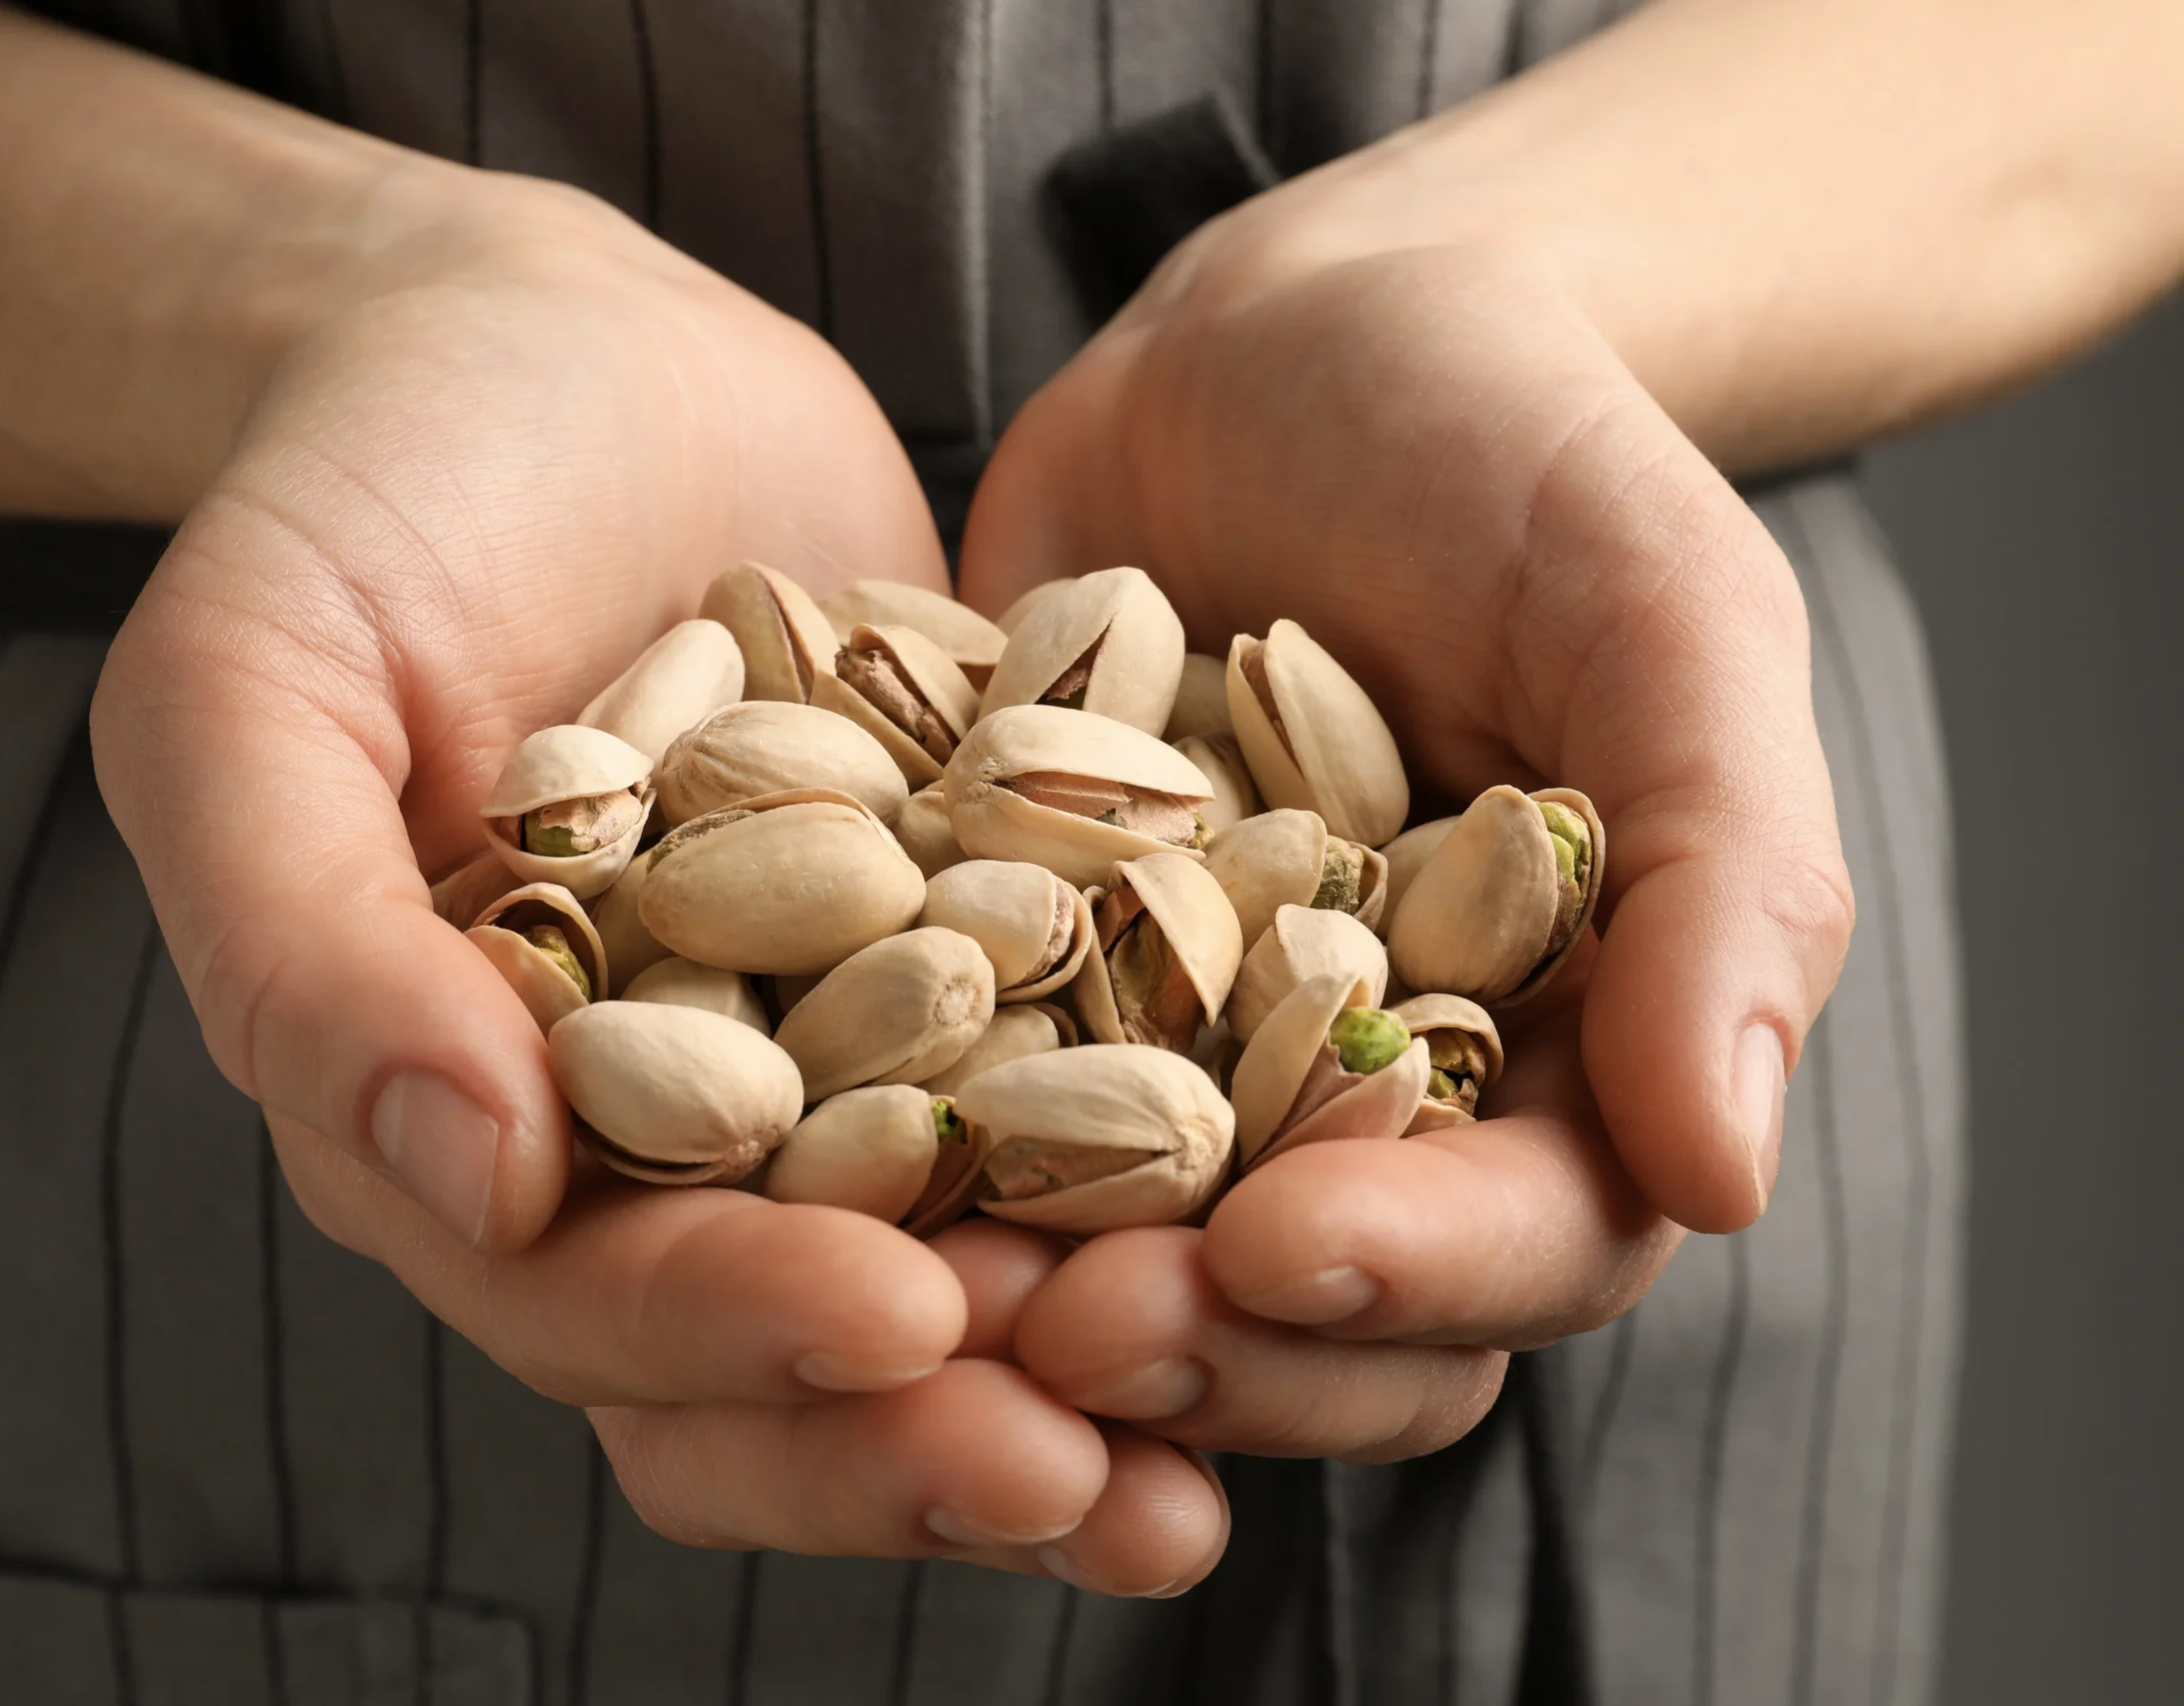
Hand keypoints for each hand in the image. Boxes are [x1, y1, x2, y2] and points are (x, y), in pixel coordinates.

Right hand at [90, 179, 1225, 1588]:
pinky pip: (1087, 1083)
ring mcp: (828, 1049)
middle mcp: (656, 1135)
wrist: (549, 353)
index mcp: (465, 1127)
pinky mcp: (977, 946)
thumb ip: (309, 949)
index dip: (740, 1342)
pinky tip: (1320, 1187)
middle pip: (794, 1356)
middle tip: (1106, 1474)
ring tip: (1230, 1435)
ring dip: (1089, 1368)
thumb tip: (471, 1176)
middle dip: (939, 1428)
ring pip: (960, 1269)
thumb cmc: (354, 503)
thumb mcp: (248, 695)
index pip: (593, 1307)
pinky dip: (1193, 1157)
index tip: (903, 1328)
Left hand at [960, 228, 1850, 1466]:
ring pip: (1113, 1258)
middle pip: (1309, 1314)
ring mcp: (1171, 1058)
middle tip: (1059, 1333)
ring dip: (1020, 1303)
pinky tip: (774, 1165)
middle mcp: (1363, 1099)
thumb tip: (1725, 1172)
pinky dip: (870, 1158)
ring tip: (914, 1295)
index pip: (1528, 1237)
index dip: (1414, 1274)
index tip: (1280, 1256)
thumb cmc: (1512, 446)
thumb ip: (1724, 871)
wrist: (1280, 343)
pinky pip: (936, 1107)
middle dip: (1201, 1344)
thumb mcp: (1659, 608)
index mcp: (1563, 1055)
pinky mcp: (1004, 990)